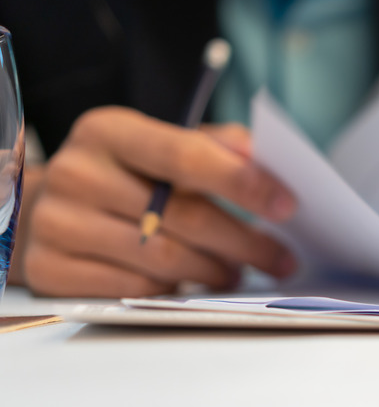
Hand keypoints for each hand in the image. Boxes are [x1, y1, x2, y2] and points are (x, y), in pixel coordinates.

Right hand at [19, 106, 296, 296]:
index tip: (287, 206)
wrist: (48, 203)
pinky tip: (192, 285)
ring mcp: (57, 222)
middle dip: (245, 242)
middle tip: (281, 259)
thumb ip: (213, 145)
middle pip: (183, 216)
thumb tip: (262, 155)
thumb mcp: (159, 143)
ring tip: (237, 272)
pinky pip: (134, 289)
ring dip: (214, 271)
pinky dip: (174, 291)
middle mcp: (77, 172)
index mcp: (109, 131)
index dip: (243, 183)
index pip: (187, 155)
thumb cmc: (124, 173)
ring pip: (164, 259)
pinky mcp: (50, 268)